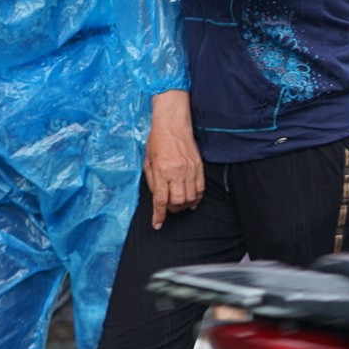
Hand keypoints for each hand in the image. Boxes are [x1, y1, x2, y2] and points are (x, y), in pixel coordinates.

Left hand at [145, 91, 203, 228]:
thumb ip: (152, 181)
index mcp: (161, 171)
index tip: (157, 224)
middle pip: (178, 202)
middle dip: (172, 210)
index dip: (159, 215)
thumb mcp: (148, 161)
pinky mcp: (199, 167)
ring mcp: (190, 170)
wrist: (173, 125)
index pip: (161, 200)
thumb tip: (157, 198)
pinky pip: (200, 189)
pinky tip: (191, 200)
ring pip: (190, 198)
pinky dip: (196, 198)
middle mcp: (177, 172)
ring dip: (184, 205)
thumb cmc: (157, 141)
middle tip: (168, 208)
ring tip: (178, 204)